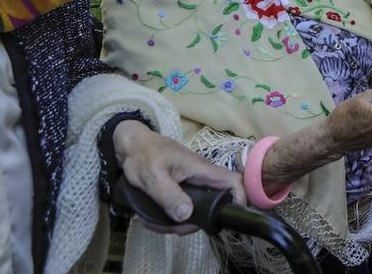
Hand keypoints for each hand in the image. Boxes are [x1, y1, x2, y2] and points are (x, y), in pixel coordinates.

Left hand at [113, 120, 244, 232]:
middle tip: (173, 228)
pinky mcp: (183, 188)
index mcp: (201, 169)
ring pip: (197, 209)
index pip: (234, 181)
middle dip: (196, 222)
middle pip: (214, 204)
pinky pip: (184, 207)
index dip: (240, 199)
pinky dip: (170, 217)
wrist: (131, 144)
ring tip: (153, 222)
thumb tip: (187, 215)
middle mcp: (201, 177)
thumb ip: (169, 196)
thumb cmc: (142, 154)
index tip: (228, 219)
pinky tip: (151, 217)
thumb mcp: (152, 177)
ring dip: (179, 222)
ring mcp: (192, 183)